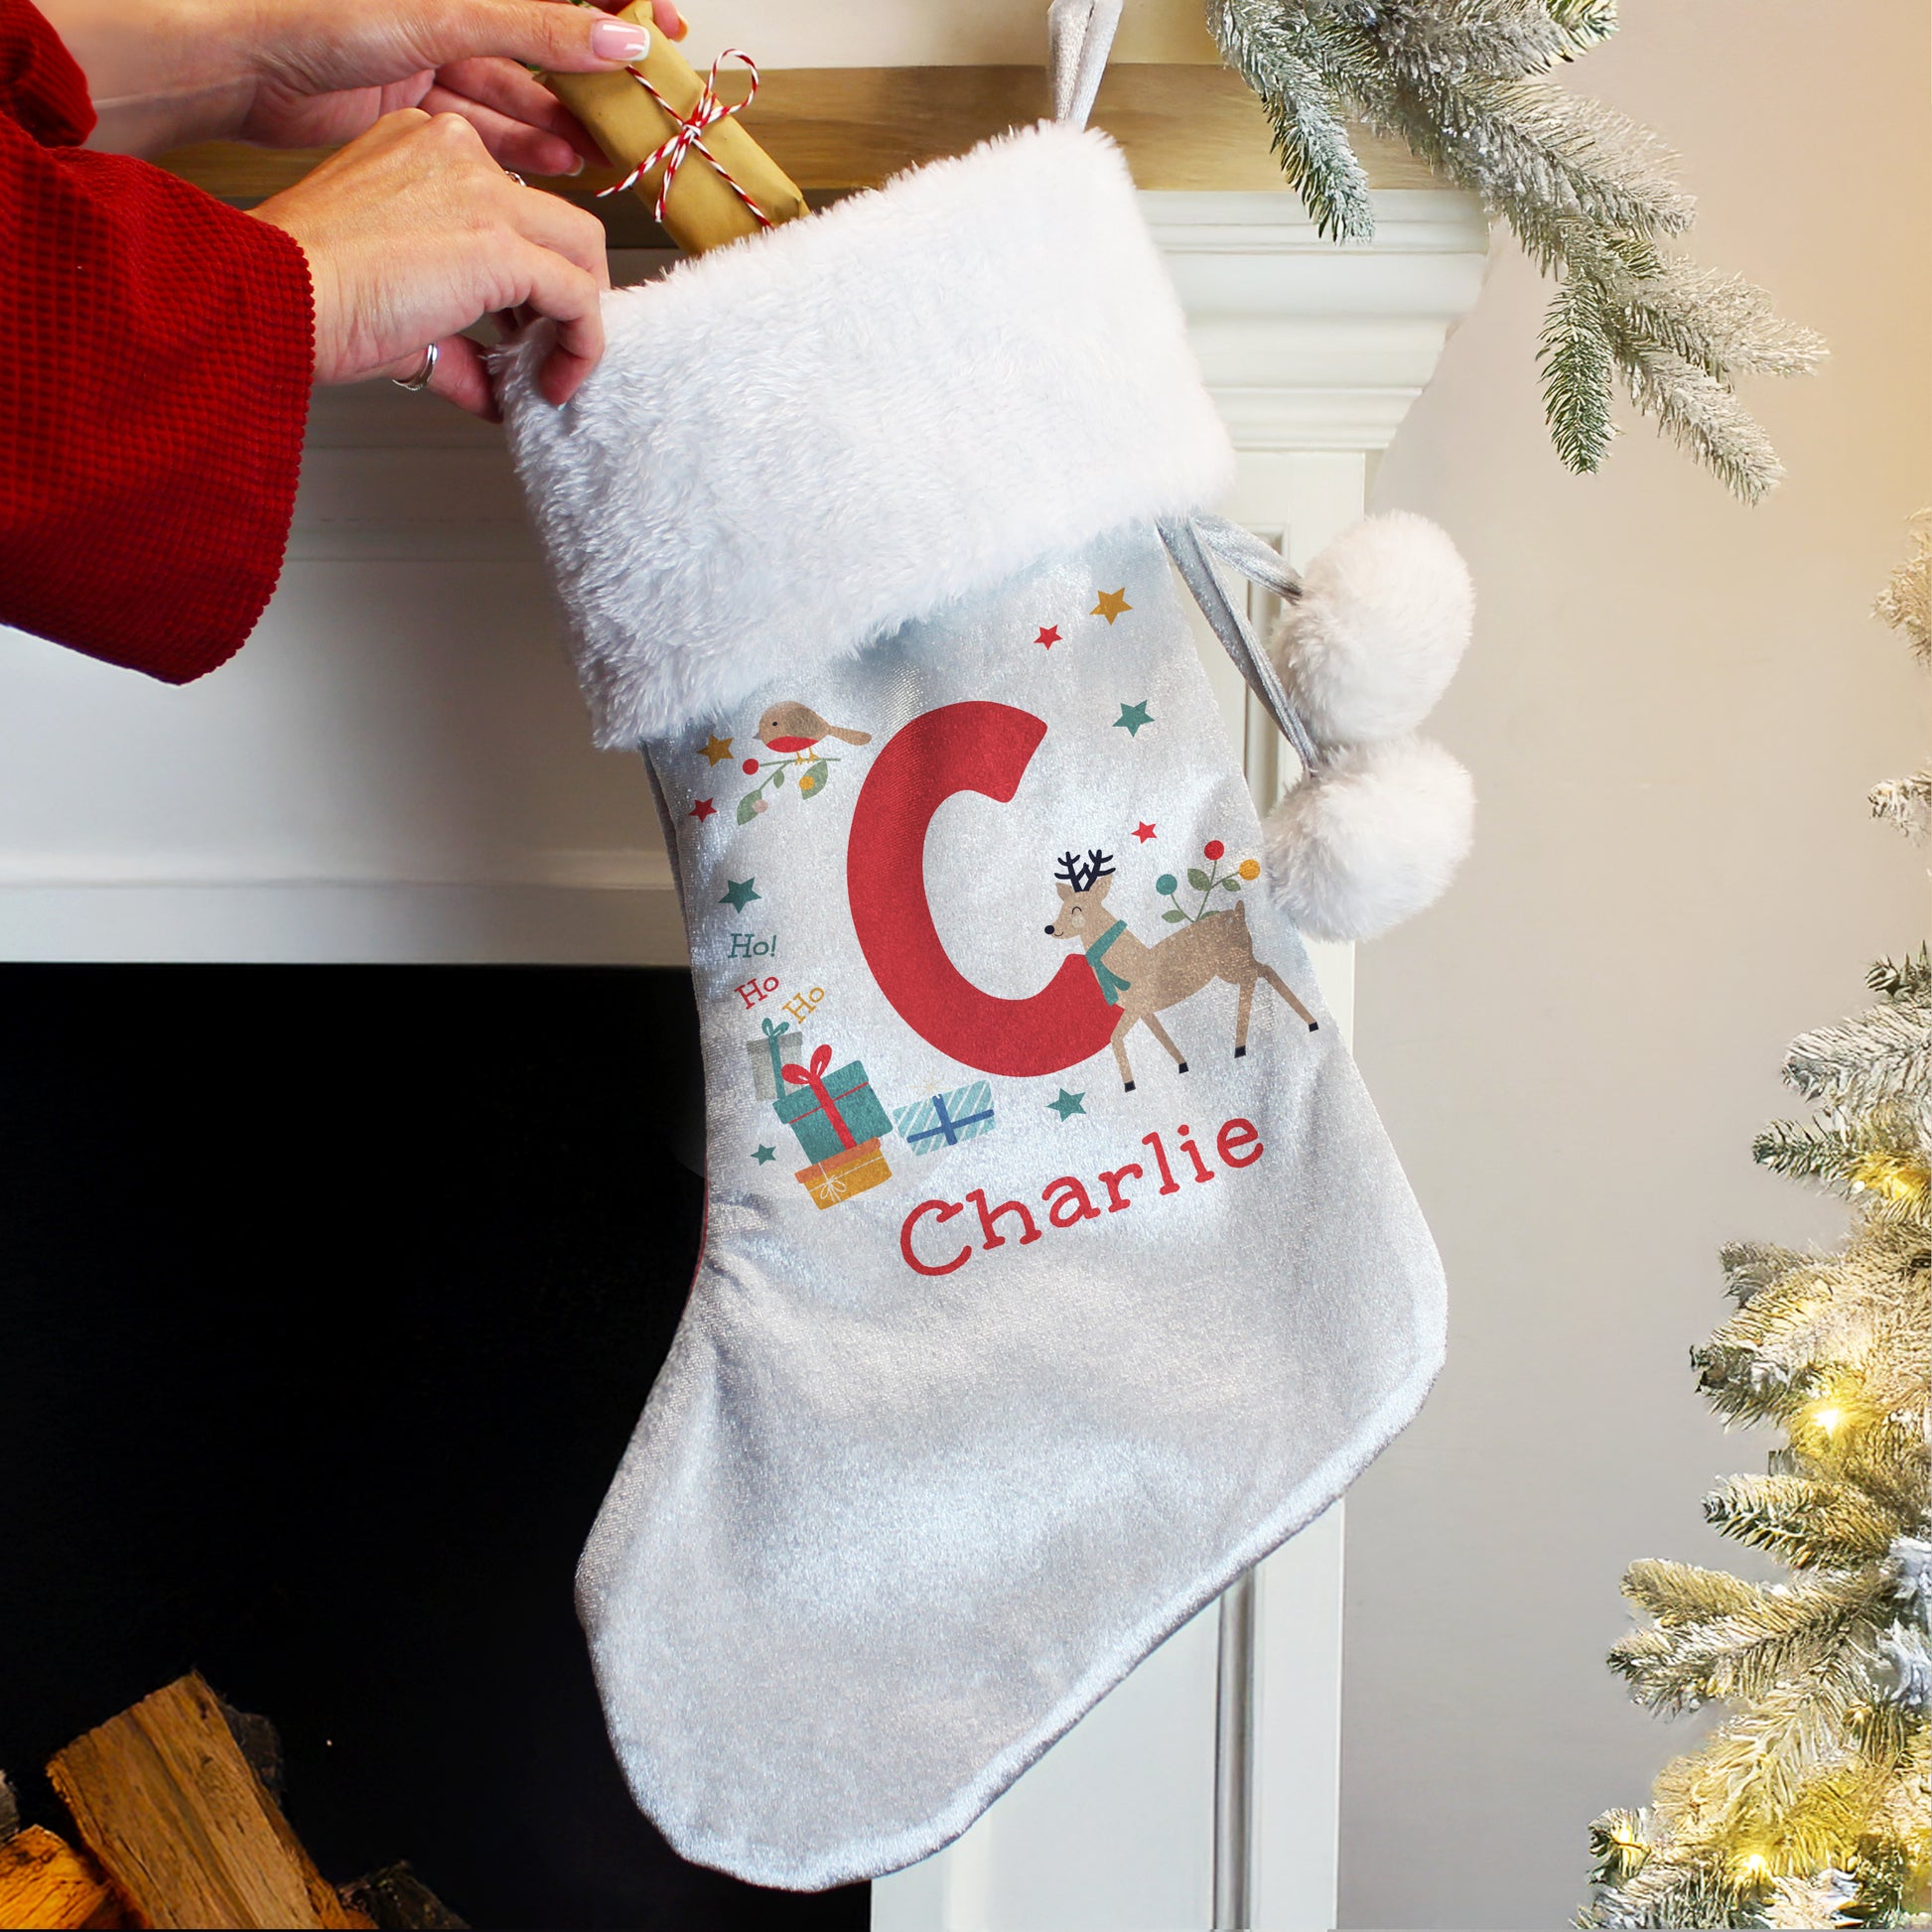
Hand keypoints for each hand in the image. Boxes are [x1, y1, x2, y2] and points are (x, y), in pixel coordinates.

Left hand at [236, 0, 687, 174]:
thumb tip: (618, 38)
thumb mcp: (444, 17)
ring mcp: (433, 52)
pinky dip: (520, 144)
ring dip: (559, 121)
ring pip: (517, 89)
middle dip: (593, 80)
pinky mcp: (415, 102)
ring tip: (596, 151)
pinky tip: (553, 160)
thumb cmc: (318, 17)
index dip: (618, 3)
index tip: (661, 32)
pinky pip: (484, 122)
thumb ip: (536, 28)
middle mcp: (452, 8)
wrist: (242, 66)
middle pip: (545, 42)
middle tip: (635, 112)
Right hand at [252, 109, 609, 417]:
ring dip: (580, 318)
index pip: (510, 203)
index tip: (517, 324)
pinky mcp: (499, 244)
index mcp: (423, 148)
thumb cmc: (305, 293)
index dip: (528, 272)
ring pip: (581, 249)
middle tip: (544, 347)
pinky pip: (578, 296)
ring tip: (552, 371)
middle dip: (566, 290)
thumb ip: (453, 339)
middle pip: (558, 220)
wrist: (271, 295)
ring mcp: (481, 192)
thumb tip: (489, 389)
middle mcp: (457, 152)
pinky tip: (554, 382)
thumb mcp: (393, 301)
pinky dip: (581, 346)